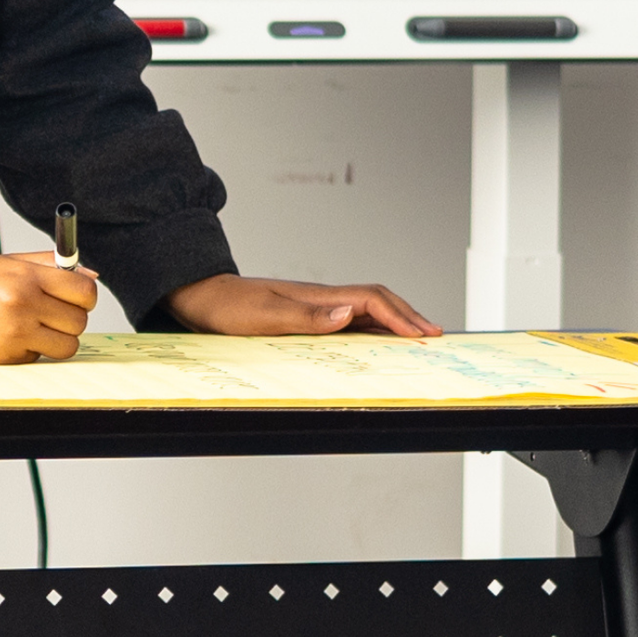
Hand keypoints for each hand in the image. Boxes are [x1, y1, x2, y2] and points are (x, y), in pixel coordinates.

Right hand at [0, 254, 98, 363]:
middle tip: (52, 313)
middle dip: (71, 319)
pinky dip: (30, 350)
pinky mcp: (8, 358)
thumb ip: (49, 264)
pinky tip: (8, 338)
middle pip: (79, 320)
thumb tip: (90, 276)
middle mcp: (23, 304)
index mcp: (25, 276)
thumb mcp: (7, 263)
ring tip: (34, 328)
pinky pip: (40, 357)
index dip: (86, 297)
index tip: (78, 298)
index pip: (83, 290)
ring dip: (57, 340)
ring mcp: (15, 334)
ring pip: (67, 346)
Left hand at [169, 273, 438, 341]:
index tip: (422, 335)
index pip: (371, 300)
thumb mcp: (265, 316)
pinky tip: (375, 340)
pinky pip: (349, 319)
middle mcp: (322, 298)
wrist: (202, 297)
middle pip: (377, 300)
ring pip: (366, 309)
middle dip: (408, 316)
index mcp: (317, 297)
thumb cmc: (228, 307)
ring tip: (417, 335)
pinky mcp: (305, 315)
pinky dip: (371, 328)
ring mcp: (314, 305)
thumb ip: (306, 317)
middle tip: (434, 334)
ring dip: (393, 320)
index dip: (399, 317)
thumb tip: (349, 314)